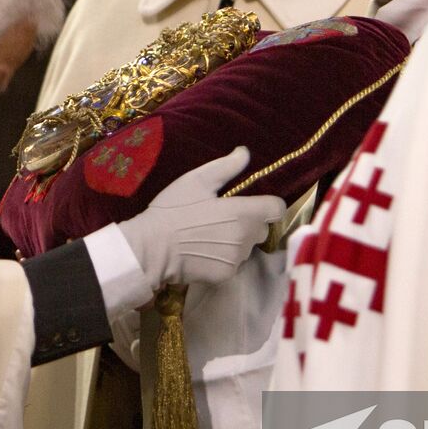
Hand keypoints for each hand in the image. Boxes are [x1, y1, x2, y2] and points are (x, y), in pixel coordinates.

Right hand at [117, 147, 284, 291]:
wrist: (151, 248)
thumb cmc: (173, 210)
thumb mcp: (196, 181)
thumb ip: (226, 167)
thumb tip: (245, 153)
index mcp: (243, 212)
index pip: (276, 209)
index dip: (267, 204)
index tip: (252, 203)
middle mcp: (246, 238)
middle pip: (262, 229)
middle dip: (249, 223)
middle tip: (223, 218)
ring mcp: (236, 259)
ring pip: (247, 248)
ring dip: (237, 241)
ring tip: (210, 235)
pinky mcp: (225, 275)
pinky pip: (234, 264)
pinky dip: (224, 258)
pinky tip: (204, 251)